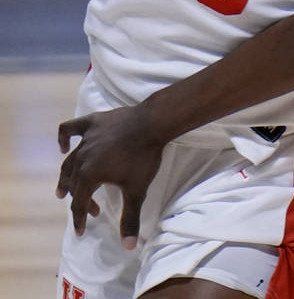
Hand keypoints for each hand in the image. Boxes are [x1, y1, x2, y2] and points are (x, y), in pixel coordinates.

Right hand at [56, 106, 165, 248]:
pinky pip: (70, 129)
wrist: (153, 123)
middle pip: (73, 183)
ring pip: (70, 161)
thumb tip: (129, 246)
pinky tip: (64, 146)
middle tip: (87, 209)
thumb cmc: (144, 158)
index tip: (81, 231)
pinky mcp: (92, 123)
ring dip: (66, 176)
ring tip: (64, 188)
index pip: (78, 203)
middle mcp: (81, 159)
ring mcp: (85, 140)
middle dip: (78, 199)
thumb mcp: (137, 190)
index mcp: (88, 176)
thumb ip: (130, 218)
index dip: (79, 219)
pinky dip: (64, 137)